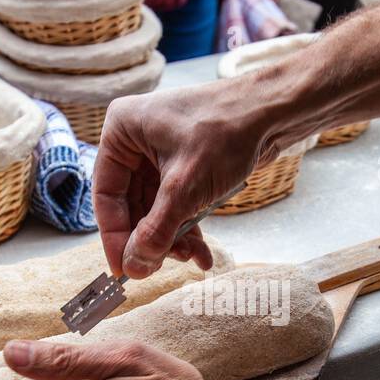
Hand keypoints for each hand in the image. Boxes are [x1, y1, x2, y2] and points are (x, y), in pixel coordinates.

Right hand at [93, 79, 276, 278]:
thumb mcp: (185, 187)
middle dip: (150, 238)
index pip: (106, 194)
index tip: (124, 269)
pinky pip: (176, 202)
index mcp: (122, 130)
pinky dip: (188, 227)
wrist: (273, 111)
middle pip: (131, 205)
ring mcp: (161, 152)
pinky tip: (202, 252)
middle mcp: (136, 139)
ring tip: (191, 257)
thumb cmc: (227, 130)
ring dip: (171, 237)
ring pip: (156, 208)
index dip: (114, 236)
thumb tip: (133, 267)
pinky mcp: (185, 163)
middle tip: (158, 268)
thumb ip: (156, 231)